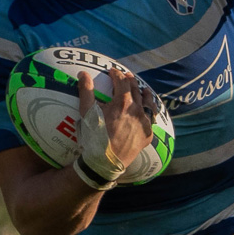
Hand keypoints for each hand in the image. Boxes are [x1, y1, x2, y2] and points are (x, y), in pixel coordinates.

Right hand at [75, 68, 152, 183]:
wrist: (106, 162)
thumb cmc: (94, 137)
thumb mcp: (87, 113)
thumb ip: (86, 91)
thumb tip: (83, 73)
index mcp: (122, 102)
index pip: (122, 81)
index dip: (116, 74)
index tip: (112, 72)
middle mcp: (137, 110)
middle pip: (135, 89)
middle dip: (130, 80)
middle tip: (126, 76)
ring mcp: (144, 123)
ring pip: (147, 103)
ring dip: (144, 94)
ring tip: (143, 90)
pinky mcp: (147, 135)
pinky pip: (151, 120)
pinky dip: (149, 112)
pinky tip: (147, 112)